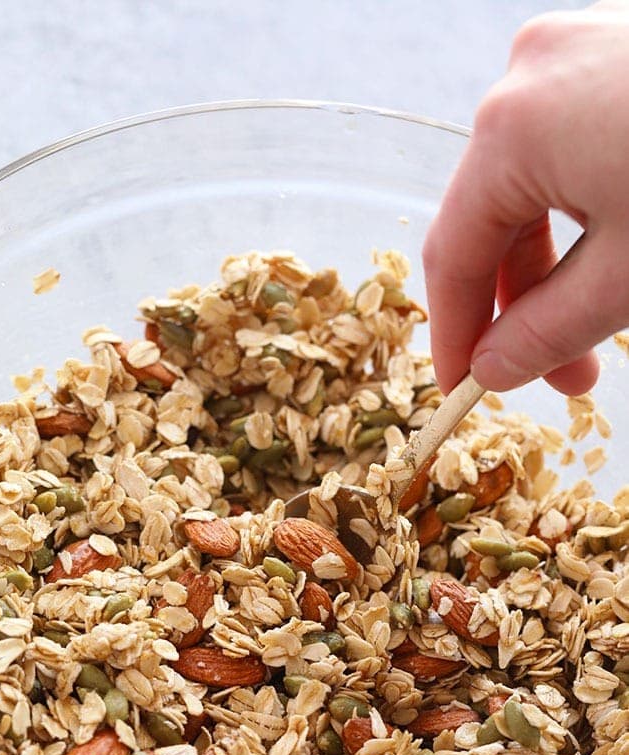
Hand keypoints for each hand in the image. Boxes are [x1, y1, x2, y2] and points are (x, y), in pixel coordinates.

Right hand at [423, 1, 628, 394]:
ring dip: (560, 268)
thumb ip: (547, 334)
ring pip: (537, 188)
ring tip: (601, 326)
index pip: (454, 254)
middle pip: (496, 220)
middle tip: (566, 381)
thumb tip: (492, 369)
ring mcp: (578, 54)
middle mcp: (530, 78)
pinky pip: (575, 151)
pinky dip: (588, 215)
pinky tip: (624, 254)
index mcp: (513, 130)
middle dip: (524, 309)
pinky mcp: (620, 52)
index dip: (456, 334)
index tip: (465, 390)